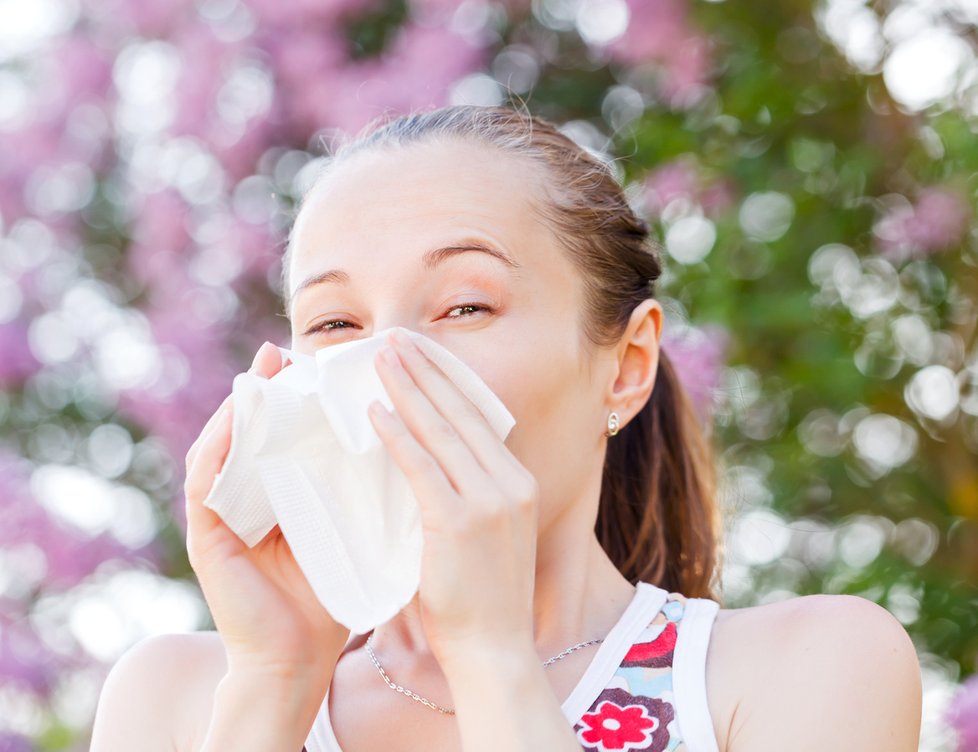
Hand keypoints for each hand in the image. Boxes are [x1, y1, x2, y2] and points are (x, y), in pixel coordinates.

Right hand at [183, 341, 349, 680]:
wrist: (300, 659)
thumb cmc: (332, 594)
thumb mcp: (349, 529)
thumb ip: (359, 491)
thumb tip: (401, 440)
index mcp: (279, 495)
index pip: (282, 436)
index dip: (295, 399)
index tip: (318, 364)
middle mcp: (246, 499)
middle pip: (249, 433)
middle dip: (263, 390)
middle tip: (281, 352)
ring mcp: (222, 517)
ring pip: (222, 448)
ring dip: (238, 408)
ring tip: (259, 372)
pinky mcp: (207, 538)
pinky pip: (205, 483)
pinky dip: (218, 448)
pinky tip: (235, 420)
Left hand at [367, 329, 539, 663]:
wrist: (494, 650)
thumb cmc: (480, 597)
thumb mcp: (486, 534)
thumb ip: (465, 494)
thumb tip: (429, 460)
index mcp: (517, 482)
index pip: (479, 417)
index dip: (447, 381)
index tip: (421, 354)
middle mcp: (510, 482)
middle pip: (461, 411)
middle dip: (426, 370)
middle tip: (395, 339)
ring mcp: (488, 501)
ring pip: (441, 430)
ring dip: (408, 389)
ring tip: (381, 358)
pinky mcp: (458, 522)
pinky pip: (421, 467)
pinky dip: (397, 436)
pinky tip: (375, 412)